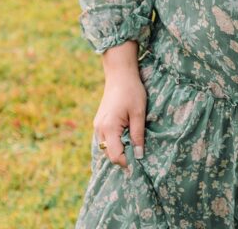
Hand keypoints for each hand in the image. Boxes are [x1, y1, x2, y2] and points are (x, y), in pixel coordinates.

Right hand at [94, 42, 145, 167]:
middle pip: (110, 154)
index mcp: (109, 128)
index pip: (116, 156)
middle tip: (138, 153)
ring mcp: (97, 126)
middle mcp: (99, 129)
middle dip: (123, 157)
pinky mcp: (99, 122)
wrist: (120, 74)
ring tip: (133, 144)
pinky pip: (105, 139)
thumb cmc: (131, 91)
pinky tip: (126, 137)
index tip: (140, 162)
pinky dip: (115, 142)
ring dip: (119, 149)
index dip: (128, 162)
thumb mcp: (139, 113)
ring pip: (106, 148)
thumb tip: (139, 156)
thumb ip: (138, 135)